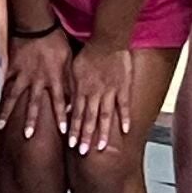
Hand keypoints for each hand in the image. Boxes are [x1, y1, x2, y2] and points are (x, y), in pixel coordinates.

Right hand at [0, 30, 69, 141]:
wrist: (37, 25)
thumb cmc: (56, 41)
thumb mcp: (69, 60)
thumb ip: (70, 79)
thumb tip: (73, 96)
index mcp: (53, 77)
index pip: (60, 101)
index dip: (62, 117)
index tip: (63, 132)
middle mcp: (37, 80)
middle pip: (34, 104)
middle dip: (31, 121)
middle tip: (28, 136)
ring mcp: (22, 74)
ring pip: (14, 97)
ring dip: (7, 112)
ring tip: (0, 126)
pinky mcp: (11, 67)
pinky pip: (2, 82)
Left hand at [59, 35, 135, 155]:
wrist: (106, 41)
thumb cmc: (88, 53)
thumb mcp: (73, 71)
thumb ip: (71, 89)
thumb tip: (67, 106)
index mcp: (82, 89)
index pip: (76, 114)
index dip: (74, 130)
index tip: (71, 144)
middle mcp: (95, 93)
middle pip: (89, 119)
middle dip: (85, 136)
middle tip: (83, 152)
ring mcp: (110, 91)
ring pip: (104, 115)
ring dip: (102, 132)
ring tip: (100, 148)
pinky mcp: (123, 87)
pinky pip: (124, 105)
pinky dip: (124, 118)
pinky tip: (124, 131)